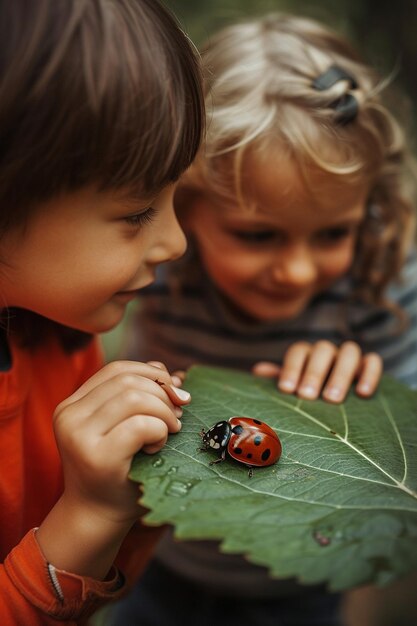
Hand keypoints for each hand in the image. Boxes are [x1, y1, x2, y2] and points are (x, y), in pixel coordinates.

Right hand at [53, 360, 190, 521]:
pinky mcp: (97, 456)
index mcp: (72, 405)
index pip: (117, 370)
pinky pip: (141, 425)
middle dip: (162, 393)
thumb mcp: (123, 426)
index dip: (151, 373)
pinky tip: (158, 447)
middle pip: (128, 380)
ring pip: (135, 397)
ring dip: (163, 412)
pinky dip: (159, 430)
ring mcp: (80, 435)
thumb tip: (174, 376)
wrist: (97, 517)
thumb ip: (140, 396)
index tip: (174, 392)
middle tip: (177, 417)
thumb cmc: (118, 470)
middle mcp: (69, 416)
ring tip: (169, 431)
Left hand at [252, 341, 382, 402]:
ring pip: (349, 351)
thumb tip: (258, 371)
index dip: (292, 368)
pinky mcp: (368, 366)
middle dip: (314, 373)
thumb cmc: (306, 396)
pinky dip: (369, 373)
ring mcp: (348, 357)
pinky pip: (373, 361)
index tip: (287, 390)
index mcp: (306, 354)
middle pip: (322, 350)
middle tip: (307, 396)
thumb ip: (277, 379)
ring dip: (340, 374)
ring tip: (332, 399)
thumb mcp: (291, 388)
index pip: (298, 350)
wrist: (331, 403)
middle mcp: (327, 351)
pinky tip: (361, 393)